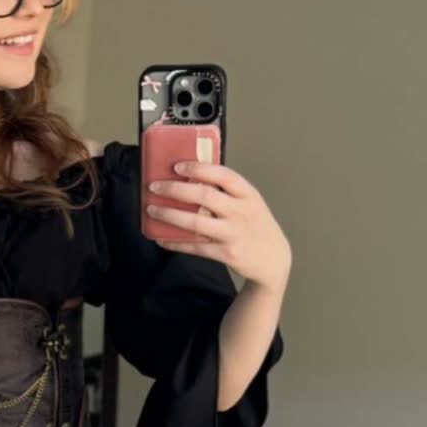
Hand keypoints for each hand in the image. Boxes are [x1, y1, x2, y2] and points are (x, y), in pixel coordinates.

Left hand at [145, 160, 291, 291]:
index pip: (222, 174)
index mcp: (248, 194)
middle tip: (154, 187)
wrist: (274, 260)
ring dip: (169, 215)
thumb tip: (190, 178)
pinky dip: (175, 242)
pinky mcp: (227, 254)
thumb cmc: (256, 225)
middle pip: (204, 196)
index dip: (198, 169)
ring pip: (196, 222)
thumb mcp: (249, 202)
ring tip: (152, 210)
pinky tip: (161, 238)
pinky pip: (195, 247)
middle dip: (175, 190)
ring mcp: (234, 233)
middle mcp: (242, 212)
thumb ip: (227, 191)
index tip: (177, 166)